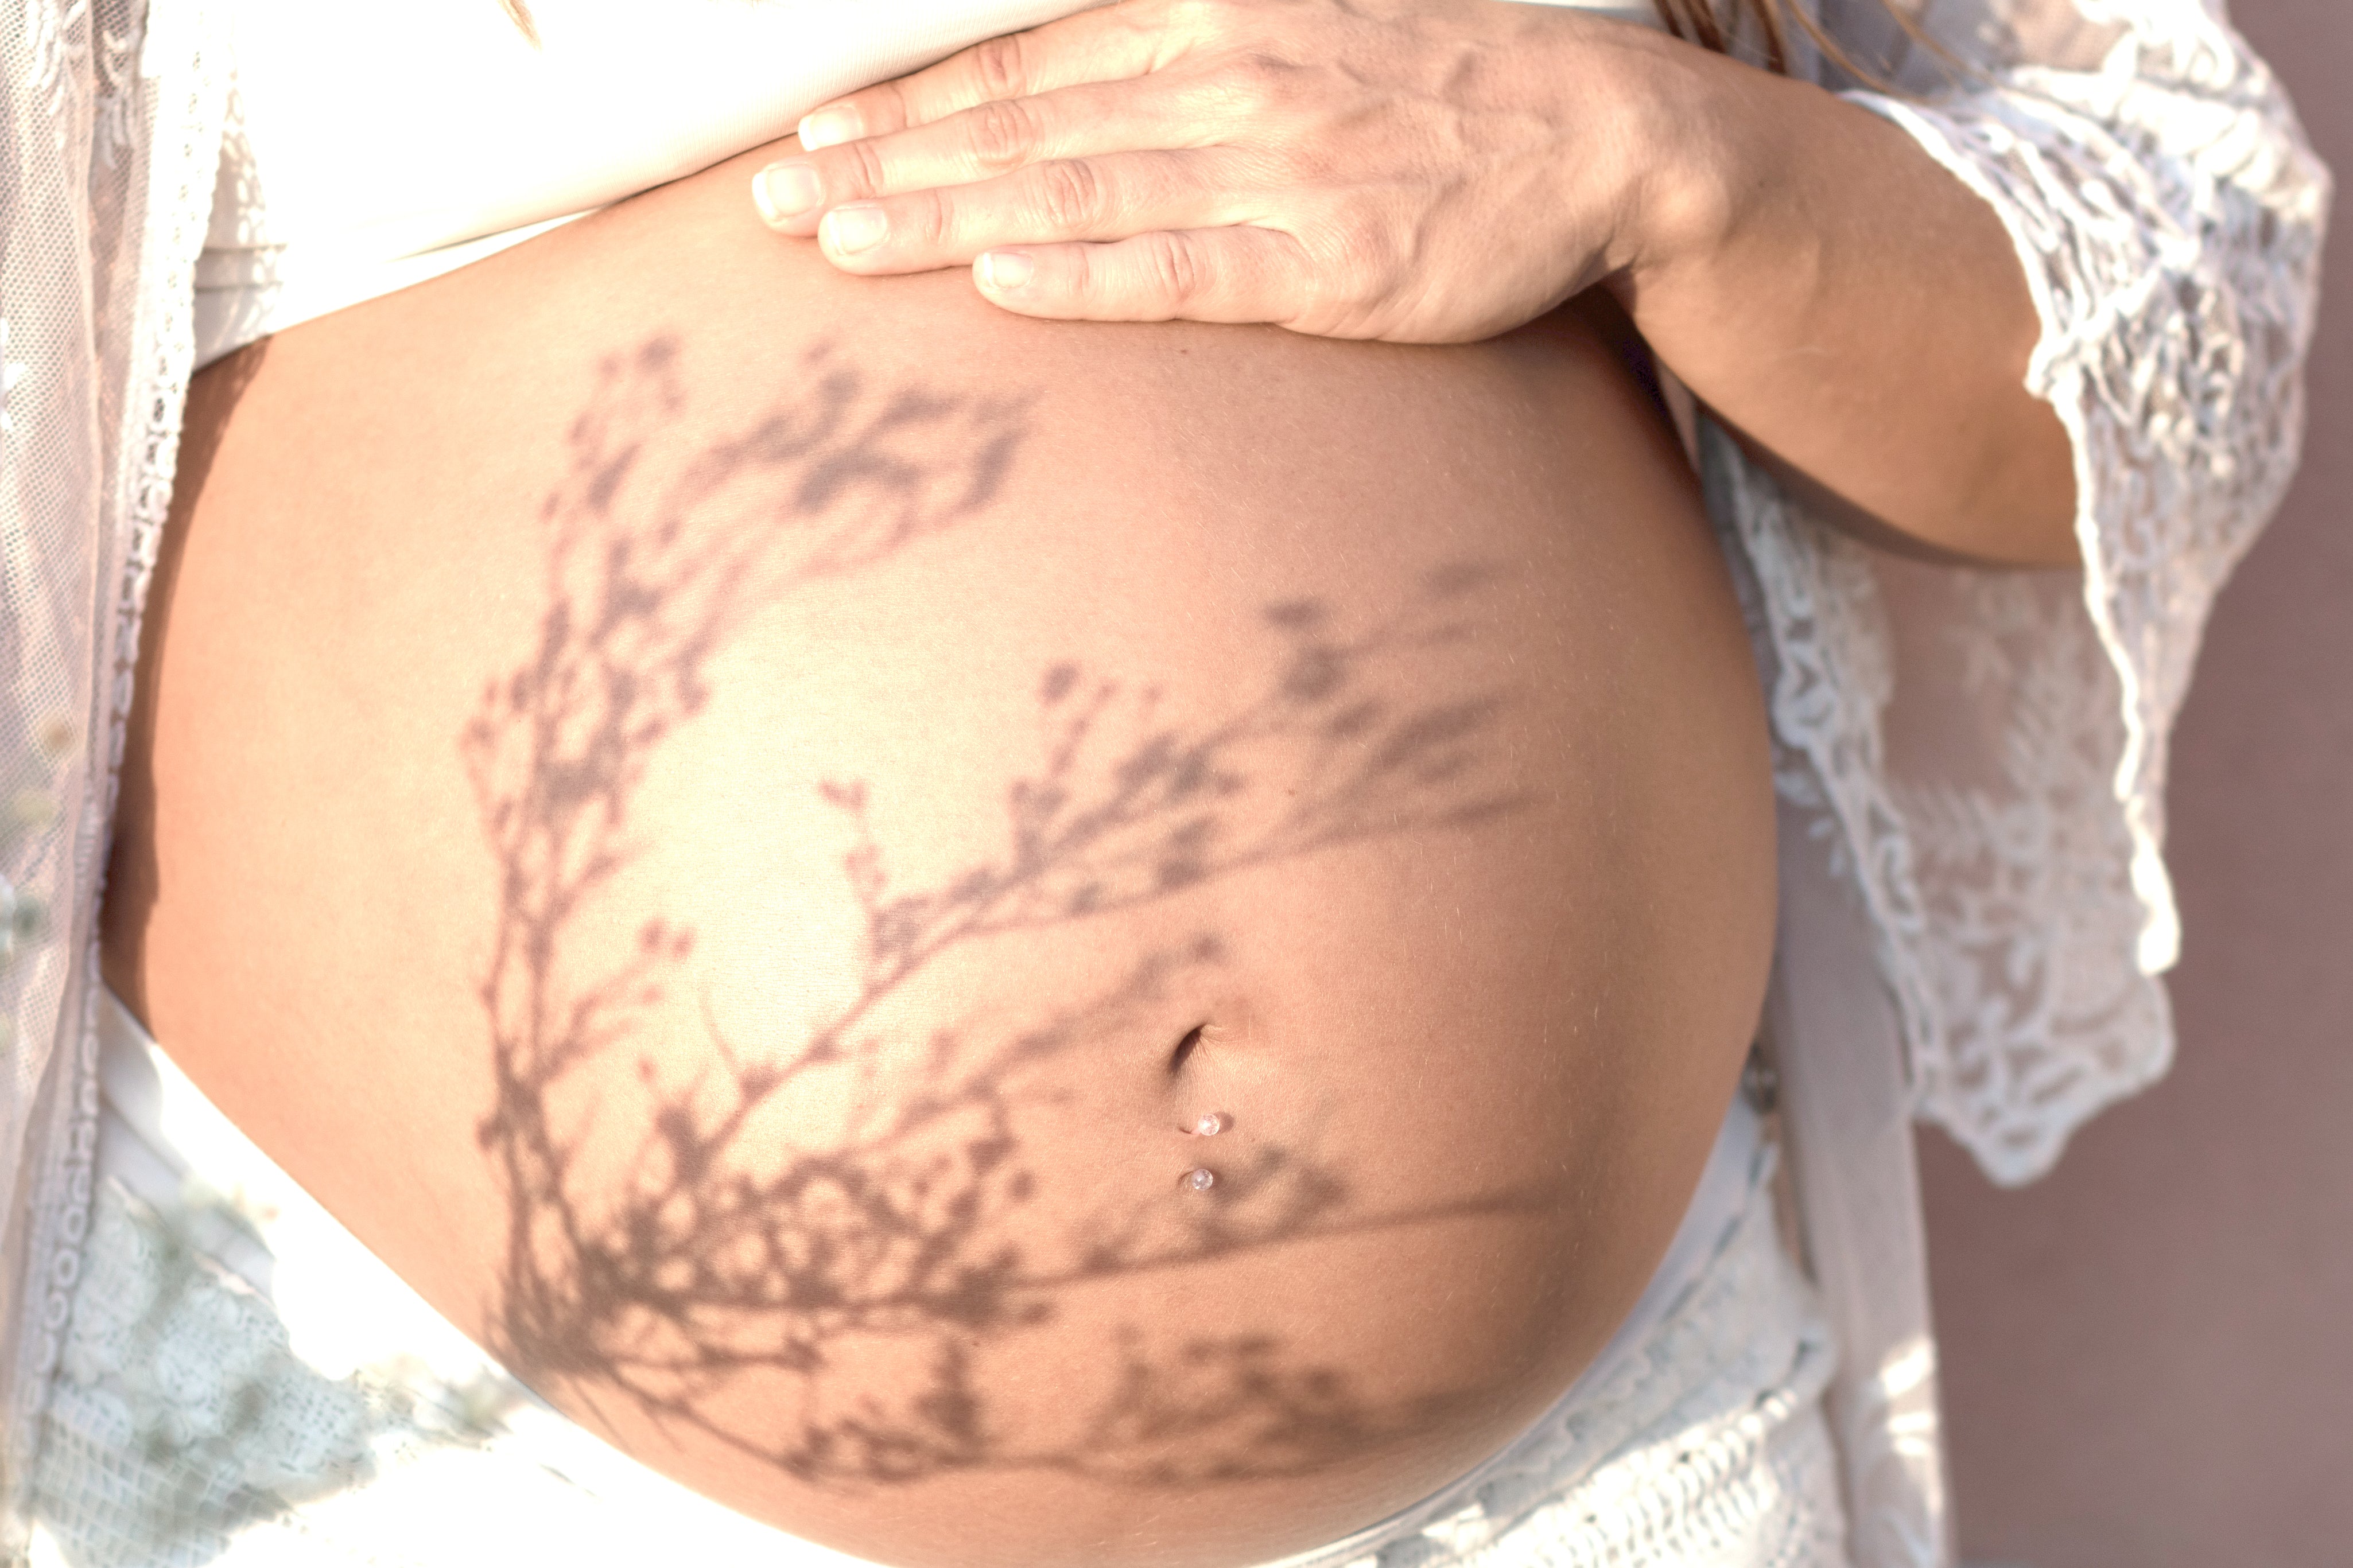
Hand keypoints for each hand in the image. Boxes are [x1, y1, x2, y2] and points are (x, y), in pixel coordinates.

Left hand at [749, 0, 1713, 342]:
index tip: (805, 136)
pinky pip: (1182, 269)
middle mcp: (1223, 84)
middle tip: (767, 205)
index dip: (907, 107)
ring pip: (1074, 196)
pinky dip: (1085, 275)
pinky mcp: (1325, 264)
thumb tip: (1066, 87)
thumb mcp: (1297, 32)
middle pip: (1019, 130)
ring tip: (835, 242)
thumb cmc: (1434, 90)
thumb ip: (1179, 57)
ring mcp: (1273, 174)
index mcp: (1208, 25)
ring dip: (944, 220)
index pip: (1021, 70)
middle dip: (883, 167)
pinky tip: (998, 284)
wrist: (1594, 133)